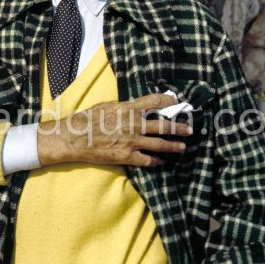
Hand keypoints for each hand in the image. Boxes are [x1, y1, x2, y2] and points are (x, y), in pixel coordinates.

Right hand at [37, 93, 192, 167]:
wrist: (76, 137)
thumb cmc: (88, 119)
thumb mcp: (107, 105)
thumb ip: (123, 106)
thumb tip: (134, 105)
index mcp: (129, 108)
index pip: (155, 102)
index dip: (168, 101)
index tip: (177, 102)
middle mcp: (134, 124)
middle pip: (163, 125)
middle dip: (178, 127)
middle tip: (189, 129)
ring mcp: (132, 141)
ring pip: (160, 144)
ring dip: (173, 146)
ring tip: (182, 146)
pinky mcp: (127, 156)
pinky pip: (147, 160)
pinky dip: (156, 161)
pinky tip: (160, 162)